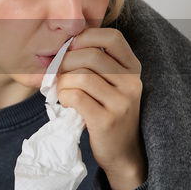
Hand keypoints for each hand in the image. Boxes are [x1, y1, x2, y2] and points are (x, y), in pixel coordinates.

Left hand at [56, 28, 146, 189]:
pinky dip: (64, 97)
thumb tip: (62, 45)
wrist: (123, 153)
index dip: (86, 36)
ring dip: (63, 82)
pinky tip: (67, 103)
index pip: (112, 37)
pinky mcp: (107, 121)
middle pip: (90, 55)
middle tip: (57, 72)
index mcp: (133, 68)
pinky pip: (76, 96)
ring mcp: (122, 103)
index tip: (70, 48)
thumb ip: (96, 64)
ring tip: (63, 91)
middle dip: (66, 61)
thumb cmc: (109, 113)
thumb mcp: (111, 84)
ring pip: (81, 76)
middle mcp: (132, 83)